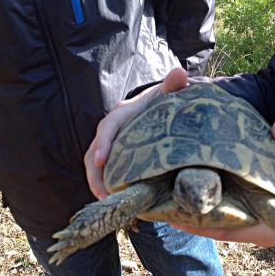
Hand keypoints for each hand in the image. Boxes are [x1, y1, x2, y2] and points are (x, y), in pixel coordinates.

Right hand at [85, 67, 187, 198]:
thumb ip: (173, 85)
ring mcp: (111, 145)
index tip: (101, 161)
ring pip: (95, 165)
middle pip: (94, 151)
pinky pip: (105, 172)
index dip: (103, 144)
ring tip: (106, 202)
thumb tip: (180, 73)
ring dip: (98, 183)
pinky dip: (106, 185)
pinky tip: (116, 201)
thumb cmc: (164, 100)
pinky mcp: (116, 157)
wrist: (161, 106)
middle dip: (95, 173)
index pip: (108, 127)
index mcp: (123, 114)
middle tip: (103, 194)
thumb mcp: (168, 93)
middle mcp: (112, 130)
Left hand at [171, 120, 274, 245]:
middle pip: (214, 225)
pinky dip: (218, 204)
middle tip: (166, 200)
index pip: (221, 229)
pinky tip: (207, 189)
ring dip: (203, 210)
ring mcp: (256, 223)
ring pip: (222, 220)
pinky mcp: (260, 215)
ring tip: (179, 192)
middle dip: (192, 216)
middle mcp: (254, 229)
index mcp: (263, 226)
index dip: (196, 224)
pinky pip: (233, 213)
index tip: (172, 214)